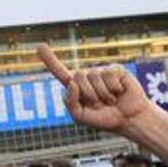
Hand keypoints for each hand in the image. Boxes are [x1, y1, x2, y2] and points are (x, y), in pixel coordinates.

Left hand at [38, 43, 153, 135]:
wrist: (128, 120)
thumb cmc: (104, 119)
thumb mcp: (80, 116)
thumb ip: (70, 102)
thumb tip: (71, 82)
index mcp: (75, 87)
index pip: (59, 72)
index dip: (50, 59)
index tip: (40, 46)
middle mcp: (86, 77)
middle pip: (77, 77)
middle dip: (88, 95)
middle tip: (99, 104)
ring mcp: (101, 72)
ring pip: (93, 76)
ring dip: (102, 94)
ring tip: (110, 100)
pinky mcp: (115, 70)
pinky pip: (109, 75)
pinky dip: (114, 89)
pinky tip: (119, 92)